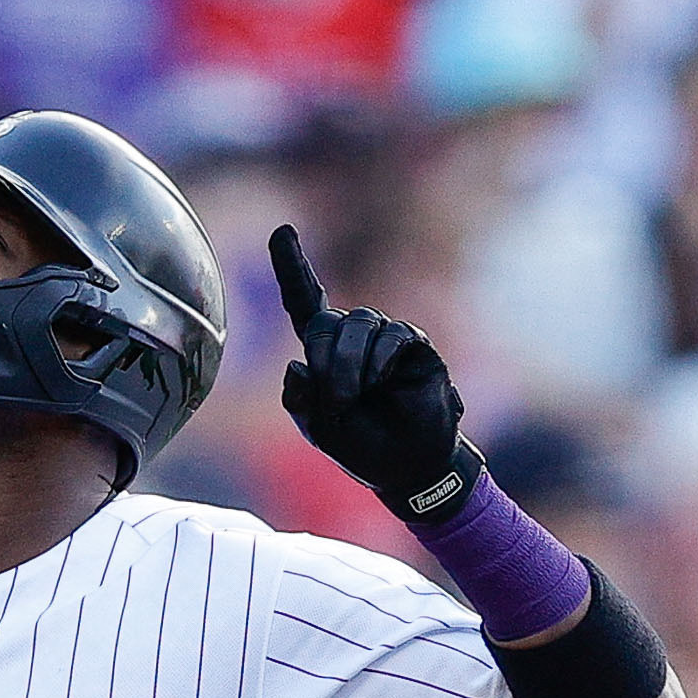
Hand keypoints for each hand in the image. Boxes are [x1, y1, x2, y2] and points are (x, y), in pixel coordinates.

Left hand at [267, 224, 469, 516]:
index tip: (282, 231)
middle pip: (326, 321)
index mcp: (325, 353)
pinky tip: (380, 384)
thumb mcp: (319, 426)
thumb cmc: (363, 446)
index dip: (292, 267)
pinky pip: (392, 336)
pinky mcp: (414, 345)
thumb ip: (300, 398)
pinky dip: (378, 362)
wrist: (407, 466)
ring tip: (354, 397)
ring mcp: (385, 338)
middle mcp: (354, 338)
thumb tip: (296, 363)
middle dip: (325, 359)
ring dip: (349, 365)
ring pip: (359, 325)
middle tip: (336, 397)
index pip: (304, 303)